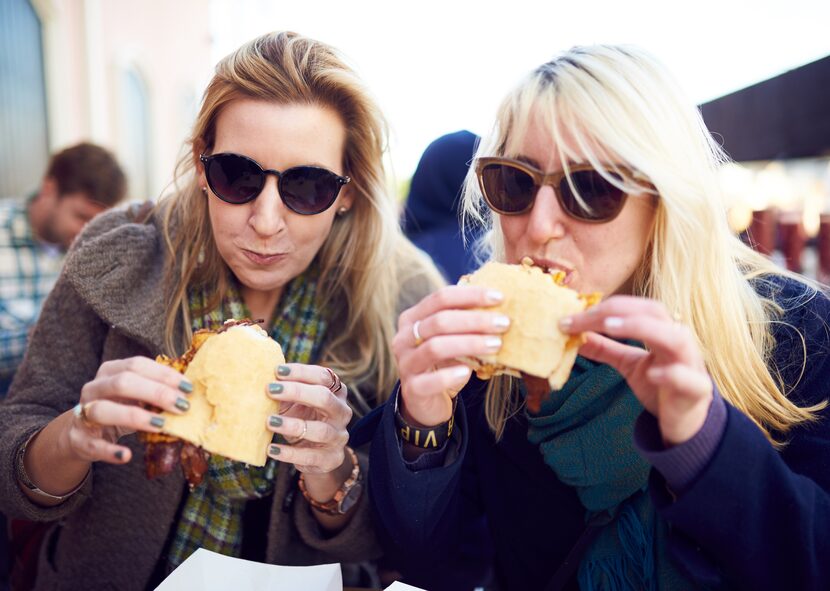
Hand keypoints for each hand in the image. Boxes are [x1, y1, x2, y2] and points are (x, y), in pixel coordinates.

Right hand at [67, 357, 192, 463]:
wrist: (83, 433)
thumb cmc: (119, 408)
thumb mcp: (135, 395)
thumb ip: (156, 390)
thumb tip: (189, 392)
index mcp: (110, 371)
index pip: (137, 365)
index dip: (164, 375)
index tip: (188, 387)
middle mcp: (94, 388)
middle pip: (123, 383)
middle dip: (156, 393)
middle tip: (182, 406)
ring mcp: (84, 413)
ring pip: (105, 410)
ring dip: (136, 417)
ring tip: (161, 425)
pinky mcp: (79, 439)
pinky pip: (94, 444)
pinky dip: (110, 451)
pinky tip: (127, 455)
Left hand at [265, 364, 351, 473]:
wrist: (315, 453)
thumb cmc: (302, 419)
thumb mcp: (295, 403)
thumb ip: (284, 392)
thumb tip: (260, 378)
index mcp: (336, 392)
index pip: (324, 376)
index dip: (301, 372)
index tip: (277, 371)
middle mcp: (341, 412)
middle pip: (325, 398)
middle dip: (297, 392)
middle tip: (270, 390)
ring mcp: (339, 436)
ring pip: (320, 430)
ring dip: (292, 425)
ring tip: (269, 421)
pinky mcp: (331, 458)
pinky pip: (310, 456)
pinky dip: (289, 453)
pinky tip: (271, 449)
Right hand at [392, 285, 510, 426]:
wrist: (426, 400)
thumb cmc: (444, 363)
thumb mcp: (452, 338)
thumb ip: (465, 321)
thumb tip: (499, 302)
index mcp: (412, 318)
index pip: (440, 298)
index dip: (470, 295)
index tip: (500, 297)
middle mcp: (404, 338)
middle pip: (439, 321)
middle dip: (475, 320)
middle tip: (503, 323)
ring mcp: (406, 363)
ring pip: (435, 347)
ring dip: (469, 344)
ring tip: (496, 345)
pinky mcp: (412, 389)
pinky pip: (430, 381)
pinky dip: (449, 376)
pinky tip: (468, 372)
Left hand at [560, 295, 712, 445]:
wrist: (687, 422)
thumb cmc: (660, 386)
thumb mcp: (628, 364)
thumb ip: (605, 348)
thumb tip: (574, 336)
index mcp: (661, 330)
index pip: (633, 308)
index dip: (603, 308)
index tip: (570, 317)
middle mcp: (677, 341)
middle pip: (654, 313)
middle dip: (617, 311)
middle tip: (585, 317)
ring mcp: (690, 365)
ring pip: (676, 338)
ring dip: (643, 328)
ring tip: (610, 326)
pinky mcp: (696, 391)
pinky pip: (688, 379)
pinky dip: (671, 374)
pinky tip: (652, 374)